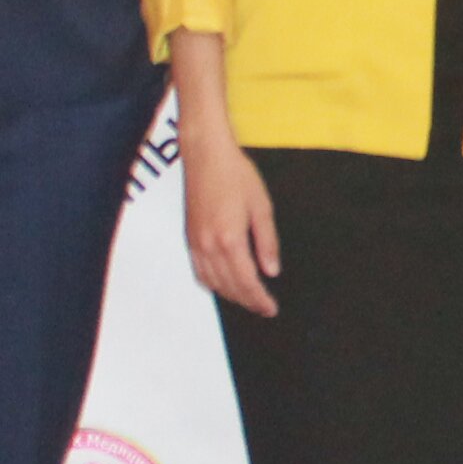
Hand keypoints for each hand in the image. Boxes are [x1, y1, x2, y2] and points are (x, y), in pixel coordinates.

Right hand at [183, 133, 281, 314]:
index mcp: (230, 239)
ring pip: (212, 282)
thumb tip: (272, 271)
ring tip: (248, 299)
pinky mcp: (190, 237)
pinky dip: (212, 284)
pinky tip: (223, 285)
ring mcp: (196, 242)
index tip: (271, 308)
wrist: (205, 155)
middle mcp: (209, 245)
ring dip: (230, 296)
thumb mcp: (261, 207)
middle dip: (247, 301)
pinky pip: (199, 271)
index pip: (246, 281)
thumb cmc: (236, 175)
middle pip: (229, 286)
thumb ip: (267, 242)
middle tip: (263, 308)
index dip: (259, 299)